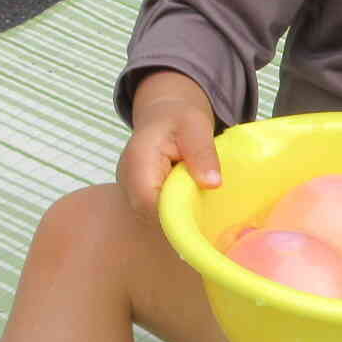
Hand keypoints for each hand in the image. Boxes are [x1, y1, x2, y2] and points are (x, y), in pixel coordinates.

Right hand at [118, 71, 220, 218]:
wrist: (165, 117)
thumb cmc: (180, 119)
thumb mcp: (196, 127)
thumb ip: (202, 152)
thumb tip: (212, 184)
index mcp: (138, 161)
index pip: (148, 201)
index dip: (173, 216)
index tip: (202, 220)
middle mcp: (128, 181)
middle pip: (149, 216)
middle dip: (179, 223)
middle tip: (210, 224)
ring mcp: (132, 192)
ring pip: (153, 219)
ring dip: (180, 221)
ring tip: (205, 218)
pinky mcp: (142, 198)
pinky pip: (157, 216)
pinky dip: (178, 217)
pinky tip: (196, 214)